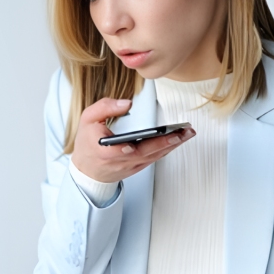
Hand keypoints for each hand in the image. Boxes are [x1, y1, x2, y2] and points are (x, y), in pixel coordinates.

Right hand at [70, 98, 194, 183]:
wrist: (87, 171)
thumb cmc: (87, 144)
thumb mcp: (88, 119)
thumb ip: (105, 107)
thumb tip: (127, 103)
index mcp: (105, 151)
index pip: (120, 151)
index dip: (130, 149)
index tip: (142, 142)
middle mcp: (120, 161)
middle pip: (146, 153)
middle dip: (167, 142)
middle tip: (183, 132)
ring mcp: (130, 167)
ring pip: (154, 156)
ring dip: (172, 145)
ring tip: (186, 133)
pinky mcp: (137, 168)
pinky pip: (154, 158)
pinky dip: (167, 150)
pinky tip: (177, 140)